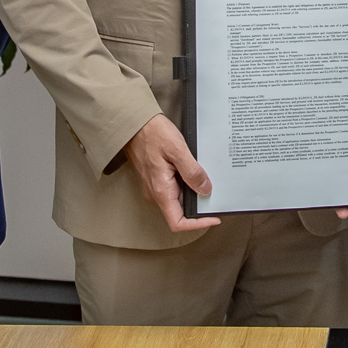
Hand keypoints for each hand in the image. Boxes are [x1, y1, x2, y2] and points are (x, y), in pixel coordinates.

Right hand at [122, 114, 220, 232]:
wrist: (134, 123)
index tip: (212, 218)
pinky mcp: (155, 177)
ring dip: (192, 190)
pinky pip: (173, 186)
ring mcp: (154, 185)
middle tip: (214, 191)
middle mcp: (155, 192)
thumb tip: (205, 189)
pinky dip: (186, 181)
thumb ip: (192, 172)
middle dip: (198, 204)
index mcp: (160, 191)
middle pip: (180, 210)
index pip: (178, 222)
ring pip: (178, 197)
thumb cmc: (152, 133)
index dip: (197, 224)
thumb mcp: (177, 150)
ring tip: (203, 175)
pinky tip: (191, 168)